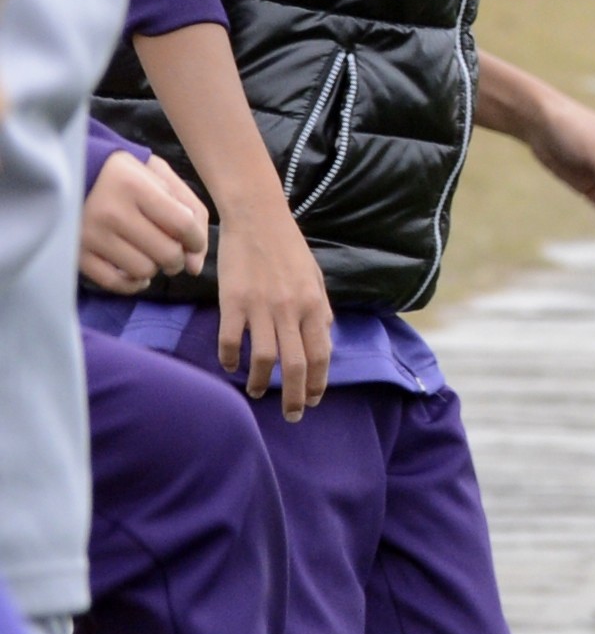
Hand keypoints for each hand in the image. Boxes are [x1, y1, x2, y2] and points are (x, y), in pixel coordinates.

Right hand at [80, 150, 211, 294]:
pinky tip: (135, 270)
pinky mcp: (77, 253)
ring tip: (149, 253)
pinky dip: (133, 282)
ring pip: (144, 270)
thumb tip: (195, 267)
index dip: (197, 240)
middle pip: (166, 253)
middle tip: (171, 249)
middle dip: (177, 257)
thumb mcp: (164, 180)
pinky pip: (115, 283)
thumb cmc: (130, 178)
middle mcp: (110, 211)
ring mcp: (90, 235)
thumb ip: (194, 215)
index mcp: (135, 185)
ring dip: (155, 267)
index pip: (182, 225)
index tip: (193, 241)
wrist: (77, 177)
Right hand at [212, 198, 334, 416]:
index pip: (320, 355)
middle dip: (294, 396)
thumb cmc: (289, 249)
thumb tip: (325, 336)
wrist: (259, 219)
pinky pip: (231, 340)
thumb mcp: (315, 278)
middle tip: (291, 415)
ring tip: (257, 393)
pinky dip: (230, 359)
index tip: (312, 400)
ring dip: (260, 383)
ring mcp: (261, 307)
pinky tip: (230, 366)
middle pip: (295, 366)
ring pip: (264, 359)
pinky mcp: (233, 302)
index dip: (317, 382)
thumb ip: (320, 309)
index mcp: (315, 306)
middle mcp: (291, 311)